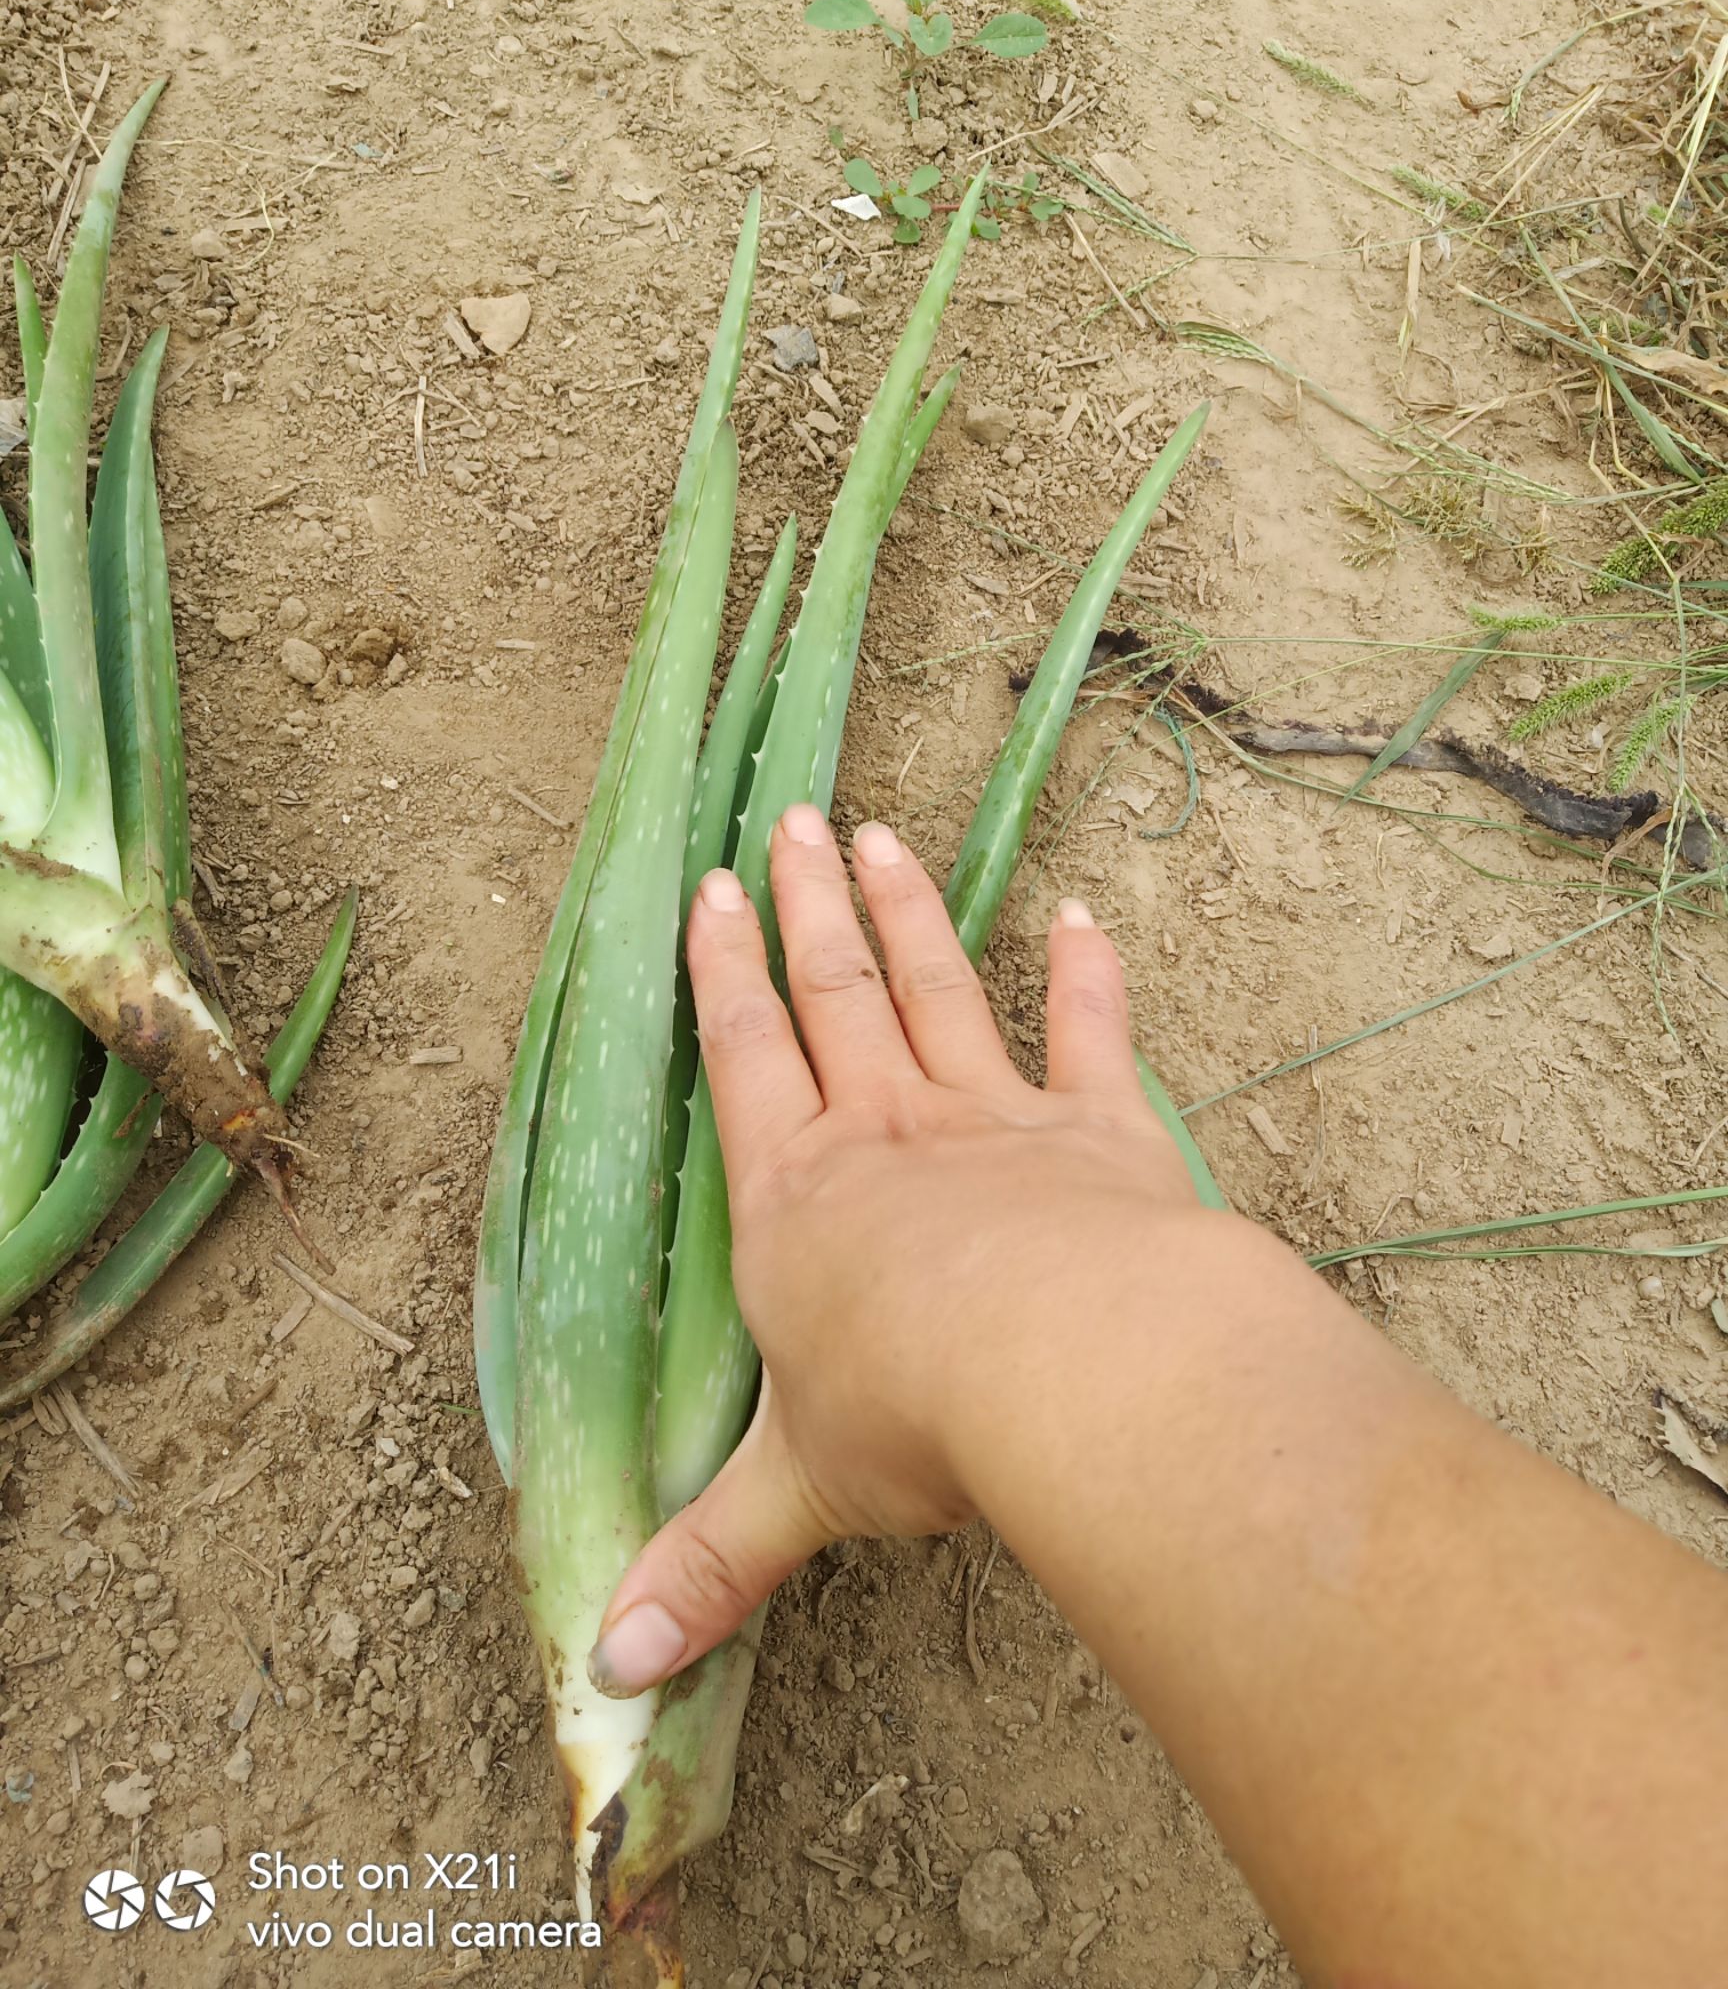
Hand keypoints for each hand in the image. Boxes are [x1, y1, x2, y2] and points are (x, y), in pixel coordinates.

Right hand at [588, 801, 1206, 1698]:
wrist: (1075, 1366)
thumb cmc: (916, 1419)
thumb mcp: (795, 1495)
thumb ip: (708, 1565)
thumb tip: (605, 1672)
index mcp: (798, 1197)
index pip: (746, 1057)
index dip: (722, 971)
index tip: (710, 887)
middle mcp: (889, 1132)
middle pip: (835, 991)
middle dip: (806, 904)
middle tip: (791, 815)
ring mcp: (998, 1117)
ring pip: (940, 986)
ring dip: (910, 909)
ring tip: (881, 830)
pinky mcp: (1102, 1131)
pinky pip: (1091, 1034)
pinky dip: (1089, 974)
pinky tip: (1083, 913)